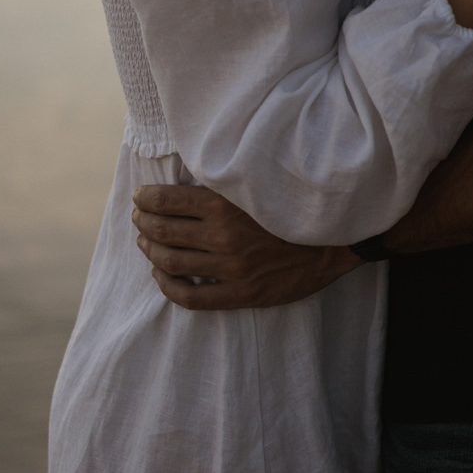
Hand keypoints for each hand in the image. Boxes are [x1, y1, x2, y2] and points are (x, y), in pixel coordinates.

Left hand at [131, 184, 359, 310]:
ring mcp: (231, 267)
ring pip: (171, 263)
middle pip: (164, 231)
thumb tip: (189, 175)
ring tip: (146, 243)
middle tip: (139, 218)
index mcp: (226, 203)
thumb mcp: (258, 182)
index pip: (168, 201)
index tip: (140, 196)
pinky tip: (161, 278)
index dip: (147, 199)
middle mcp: (223, 235)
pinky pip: (190, 297)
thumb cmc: (292, 204)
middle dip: (144, 223)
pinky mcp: (240, 292)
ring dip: (151, 252)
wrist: (333, 239)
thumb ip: (225, 182)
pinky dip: (167, 288)